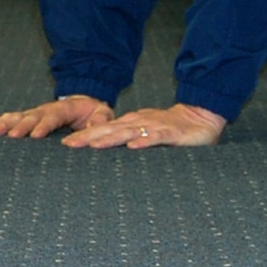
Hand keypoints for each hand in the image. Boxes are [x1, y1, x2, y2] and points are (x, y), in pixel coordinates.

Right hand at [0, 95, 113, 139]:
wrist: (83, 102)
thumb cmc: (93, 112)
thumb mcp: (103, 113)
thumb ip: (100, 119)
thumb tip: (93, 128)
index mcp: (65, 108)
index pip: (53, 116)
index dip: (44, 125)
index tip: (35, 135)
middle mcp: (46, 110)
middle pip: (31, 117)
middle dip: (22, 126)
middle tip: (13, 136)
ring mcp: (36, 114)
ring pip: (18, 117)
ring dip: (6, 124)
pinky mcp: (29, 120)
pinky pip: (13, 119)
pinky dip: (1, 123)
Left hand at [65, 103, 226, 149]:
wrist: (201, 116)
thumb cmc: (171, 127)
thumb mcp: (145, 132)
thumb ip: (128, 138)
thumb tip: (105, 150)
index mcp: (131, 123)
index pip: (103, 129)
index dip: (84, 135)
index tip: (65, 144)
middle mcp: (139, 123)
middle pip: (110, 129)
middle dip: (88, 137)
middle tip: (69, 145)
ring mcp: (155, 127)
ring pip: (128, 132)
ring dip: (110, 138)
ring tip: (93, 146)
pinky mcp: (172, 133)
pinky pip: (156, 137)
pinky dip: (145, 141)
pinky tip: (133, 147)